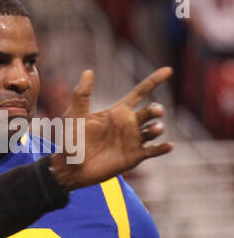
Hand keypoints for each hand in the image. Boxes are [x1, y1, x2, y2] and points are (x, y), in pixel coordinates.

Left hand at [47, 67, 172, 190]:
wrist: (68, 168)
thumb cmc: (69, 141)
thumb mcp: (74, 116)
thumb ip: (81, 95)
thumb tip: (88, 71)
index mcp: (117, 112)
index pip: (140, 92)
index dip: (154, 80)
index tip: (168, 70)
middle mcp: (128, 124)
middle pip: (150, 112)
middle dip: (156, 110)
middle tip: (155, 111)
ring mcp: (132, 140)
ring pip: (154, 130)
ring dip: (158, 128)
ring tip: (155, 129)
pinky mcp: (134, 157)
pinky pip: (152, 151)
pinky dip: (162, 149)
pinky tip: (169, 146)